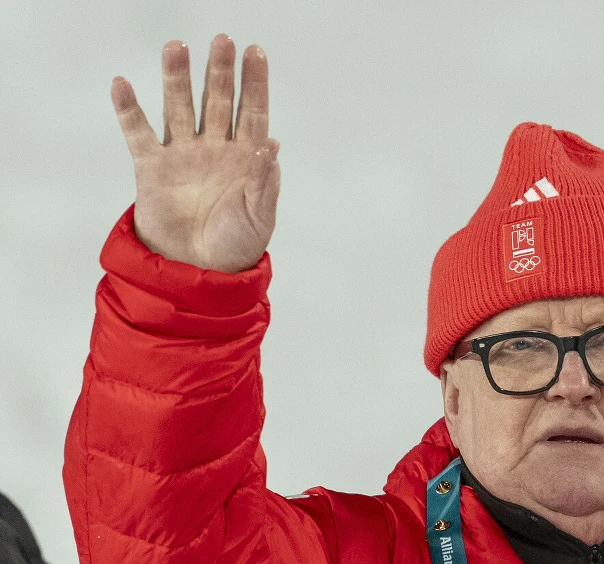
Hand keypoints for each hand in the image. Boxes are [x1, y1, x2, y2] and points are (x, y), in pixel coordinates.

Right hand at [112, 35, 278, 272]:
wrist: (199, 271)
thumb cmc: (237, 245)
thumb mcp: (260, 216)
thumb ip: (264, 182)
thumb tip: (270, 145)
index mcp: (244, 158)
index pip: (252, 112)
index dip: (254, 83)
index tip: (256, 53)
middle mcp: (213, 149)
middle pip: (217, 101)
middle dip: (220, 71)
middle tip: (222, 40)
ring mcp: (182, 155)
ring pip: (179, 107)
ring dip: (176, 78)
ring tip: (176, 46)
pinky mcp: (152, 168)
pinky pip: (138, 133)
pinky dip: (129, 109)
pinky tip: (122, 83)